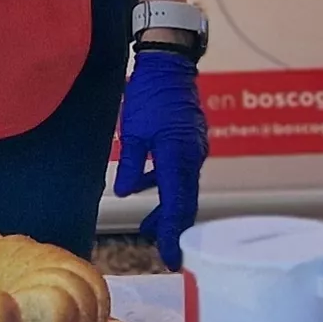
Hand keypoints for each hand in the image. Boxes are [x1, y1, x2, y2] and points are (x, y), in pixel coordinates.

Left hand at [110, 48, 207, 267]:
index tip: (170, 257)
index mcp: (178, 157)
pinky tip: (148, 186)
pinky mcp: (192, 141)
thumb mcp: (133, 131)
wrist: (169, 65)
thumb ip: (132, 165)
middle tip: (166, 252)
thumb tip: (127, 192)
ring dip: (168, 209)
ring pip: (183, 188)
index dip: (172, 234)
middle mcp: (192, 156)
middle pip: (185, 202)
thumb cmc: (149, 94)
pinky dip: (168, 186)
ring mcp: (195, 149)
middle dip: (174, 228)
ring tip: (148, 226)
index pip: (176, 206)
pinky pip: (182, 172)